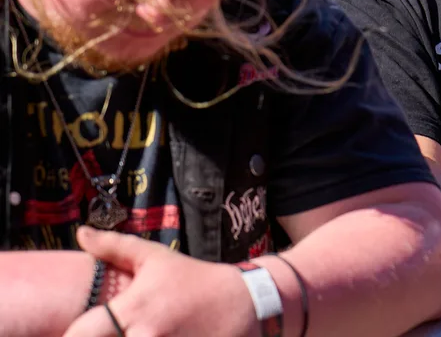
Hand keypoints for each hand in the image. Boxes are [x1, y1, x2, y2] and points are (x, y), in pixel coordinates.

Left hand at [63, 227, 258, 336]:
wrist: (247, 302)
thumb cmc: (195, 280)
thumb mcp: (157, 259)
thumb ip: (116, 247)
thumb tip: (82, 233)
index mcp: (133, 309)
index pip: (78, 334)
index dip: (74, 336)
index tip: (85, 332)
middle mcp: (144, 336)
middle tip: (115, 331)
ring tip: (145, 333)